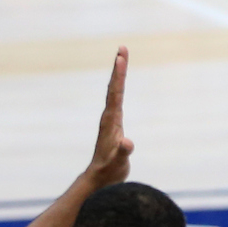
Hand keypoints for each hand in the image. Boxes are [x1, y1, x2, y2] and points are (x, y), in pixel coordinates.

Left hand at [86, 47, 134, 187]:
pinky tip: (120, 84)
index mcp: (110, 121)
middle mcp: (109, 116)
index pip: (115, 93)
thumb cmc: (109, 170)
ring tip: (121, 59)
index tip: (121, 57)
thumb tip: (127, 143)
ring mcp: (110, 120)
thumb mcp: (118, 162)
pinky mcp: (113, 124)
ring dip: (118, 75)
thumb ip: (123, 152)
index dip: (119, 75)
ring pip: (114, 92)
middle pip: (113, 87)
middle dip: (118, 67)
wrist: (99, 178)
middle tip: (122, 48)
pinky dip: (119, 87)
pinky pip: (117, 99)